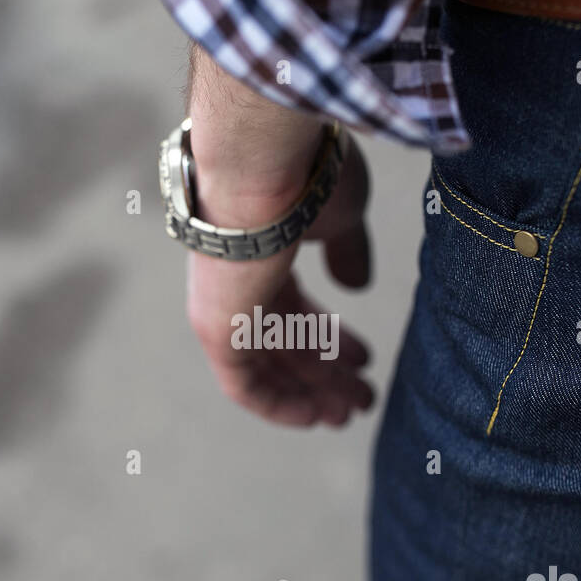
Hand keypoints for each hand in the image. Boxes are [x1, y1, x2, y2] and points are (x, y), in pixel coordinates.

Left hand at [186, 139, 375, 426]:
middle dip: (325, 371)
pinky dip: (277, 404)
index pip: (292, 305)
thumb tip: (355, 285)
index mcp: (261, 250)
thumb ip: (347, 251)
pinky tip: (312, 419)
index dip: (330, 336)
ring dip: (312, 391)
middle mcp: (235, 280)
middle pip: (283, 339)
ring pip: (269, 363)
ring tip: (350, 413)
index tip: (364, 359)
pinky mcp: (216, 330)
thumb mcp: (341, 216)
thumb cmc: (305, 174)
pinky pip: (243, 385)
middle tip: (361, 396)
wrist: (264, 161)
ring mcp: (222, 305)